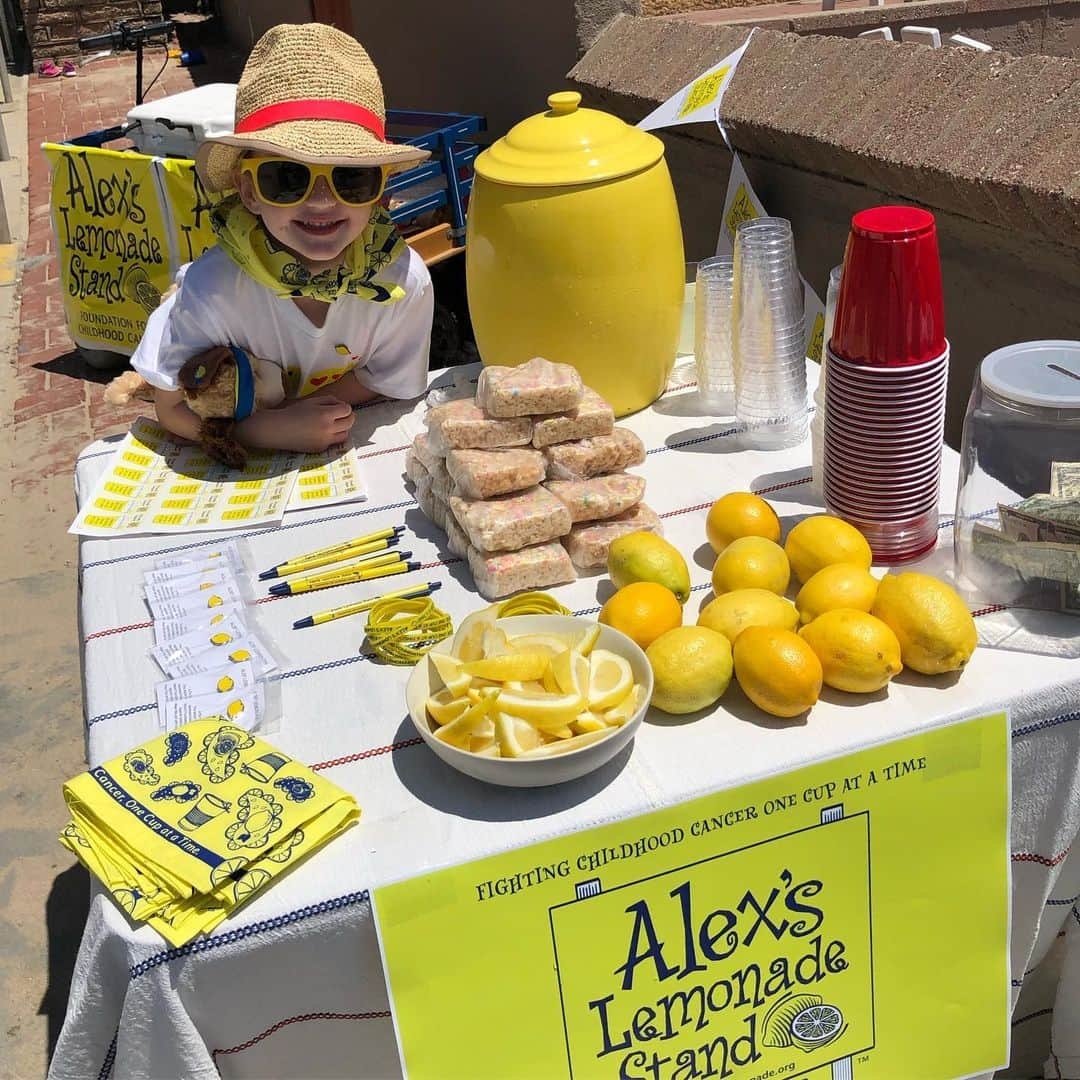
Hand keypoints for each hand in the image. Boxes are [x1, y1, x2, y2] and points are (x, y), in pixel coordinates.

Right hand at [237, 395, 355, 452]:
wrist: (277, 430)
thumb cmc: (292, 412)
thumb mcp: (310, 401)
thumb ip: (328, 400)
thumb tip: (341, 404)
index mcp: (325, 414)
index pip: (347, 410)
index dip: (344, 407)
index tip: (338, 407)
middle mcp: (328, 429)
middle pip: (350, 422)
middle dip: (348, 417)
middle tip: (341, 415)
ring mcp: (325, 441)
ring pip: (345, 435)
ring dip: (343, 429)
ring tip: (334, 425)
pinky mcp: (320, 449)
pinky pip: (333, 442)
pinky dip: (332, 437)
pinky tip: (322, 433)